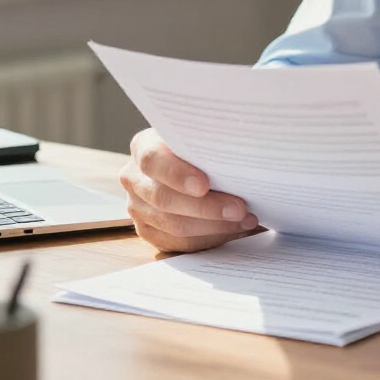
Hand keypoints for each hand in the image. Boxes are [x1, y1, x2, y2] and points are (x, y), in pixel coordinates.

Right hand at [119, 128, 258, 252]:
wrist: (191, 161)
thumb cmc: (202, 145)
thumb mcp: (201, 136)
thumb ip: (208, 144)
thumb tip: (239, 157)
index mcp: (143, 146)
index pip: (152, 160)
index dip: (177, 174)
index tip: (204, 185)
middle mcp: (134, 178)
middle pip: (164, 199)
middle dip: (206, 207)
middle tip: (239, 209)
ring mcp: (137, 207)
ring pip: (172, 225)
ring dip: (213, 226)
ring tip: (245, 219)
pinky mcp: (148, 230)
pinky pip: (177, 243)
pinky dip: (209, 238)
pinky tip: (233, 229)